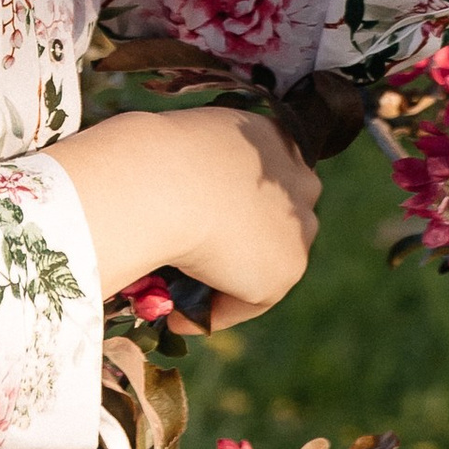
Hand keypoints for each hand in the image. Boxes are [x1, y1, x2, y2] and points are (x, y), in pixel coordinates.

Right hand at [45, 105, 319, 327]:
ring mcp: (299, 220)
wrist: (163, 183)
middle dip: (244, 240)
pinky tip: (179, 315)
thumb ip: (186, 172)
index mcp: (266, 133)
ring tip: (180, 297)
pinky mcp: (288, 266)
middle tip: (196, 266)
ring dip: (229, 277)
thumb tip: (160, 200)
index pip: (258, 176)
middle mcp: (294, 173)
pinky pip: (249, 298)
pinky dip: (218, 310)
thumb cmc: (149, 157)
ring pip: (263, 257)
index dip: (230, 204)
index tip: (199, 226)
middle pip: (276, 216)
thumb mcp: (171, 148)